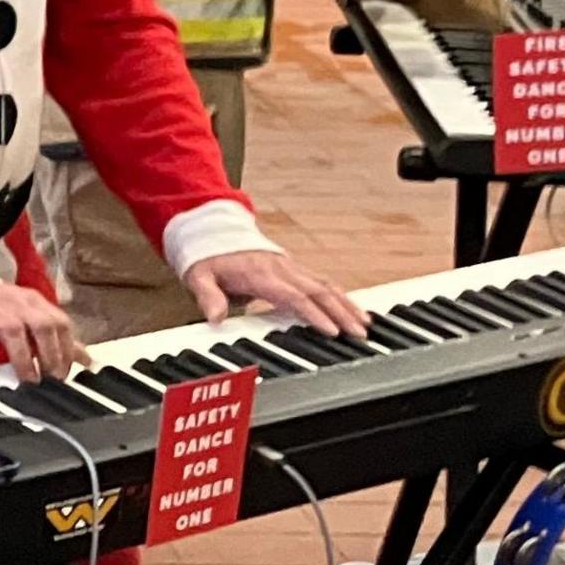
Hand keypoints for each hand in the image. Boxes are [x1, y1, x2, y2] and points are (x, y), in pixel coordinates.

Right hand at [0, 282, 85, 385]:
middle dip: (50, 354)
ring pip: (12, 330)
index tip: (66, 373)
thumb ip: (55, 338)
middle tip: (51, 380)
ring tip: (27, 380)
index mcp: (33, 302)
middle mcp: (14, 302)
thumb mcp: (28, 319)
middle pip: (41, 325)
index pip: (59, 323)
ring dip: (23, 358)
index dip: (66, 349)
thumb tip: (87, 360)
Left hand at [182, 247, 371, 338]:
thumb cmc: (208, 257)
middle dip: (341, 312)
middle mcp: (280, 269)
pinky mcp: (294, 268)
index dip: (313, 313)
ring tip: (365, 324)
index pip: (293, 296)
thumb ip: (208, 296)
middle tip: (359, 333)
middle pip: (318, 291)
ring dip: (346, 304)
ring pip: (325, 285)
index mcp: (260, 274)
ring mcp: (290, 267)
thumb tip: (215, 318)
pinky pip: (322, 281)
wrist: (213, 231)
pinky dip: (341, 295)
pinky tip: (354, 309)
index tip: (331, 330)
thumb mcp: (198, 276)